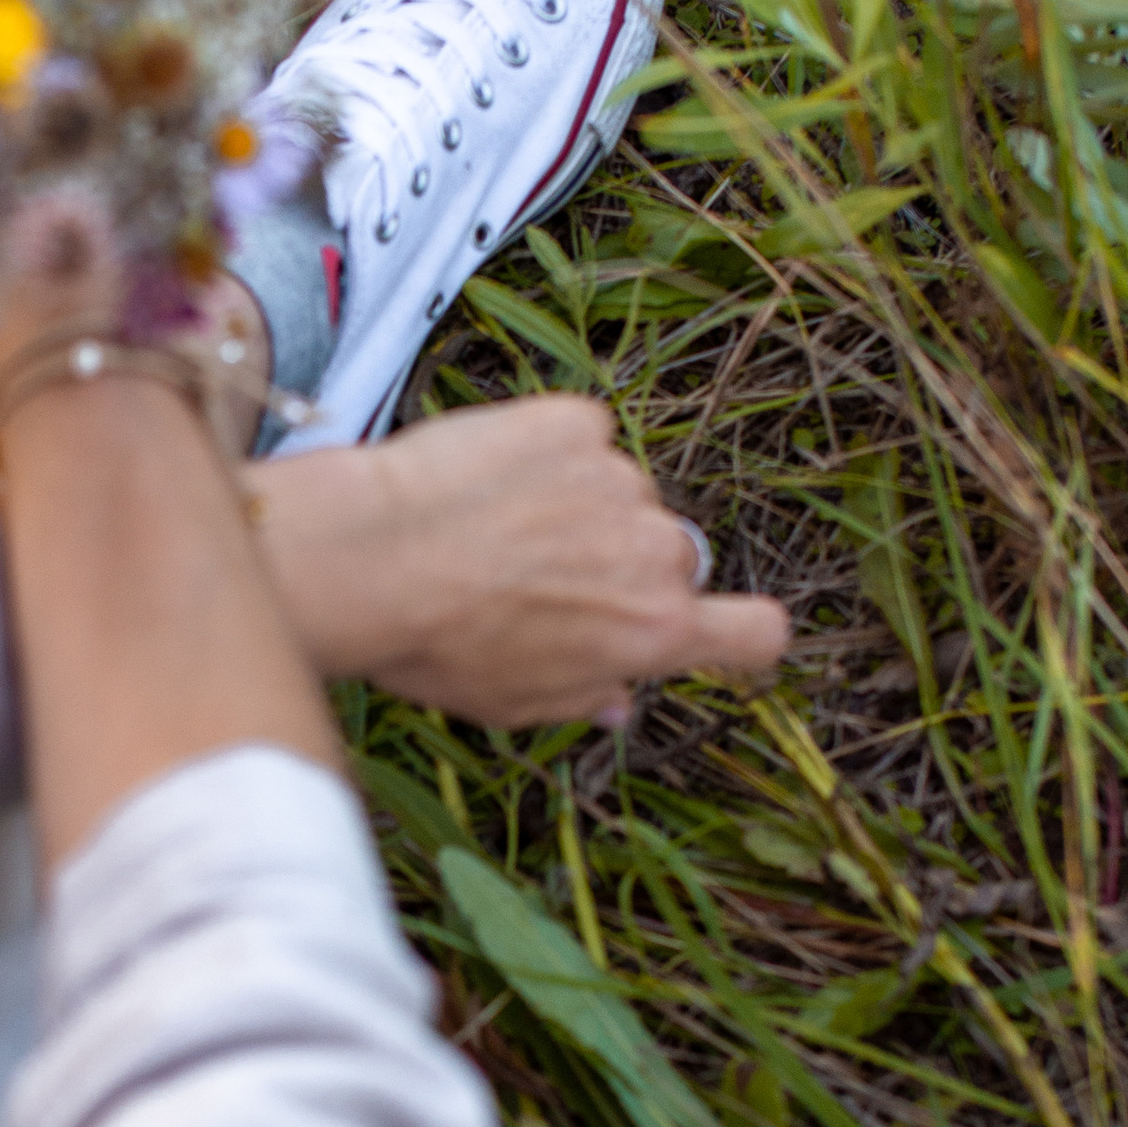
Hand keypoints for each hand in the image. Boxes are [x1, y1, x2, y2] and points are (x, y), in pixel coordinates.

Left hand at [251, 396, 787, 726]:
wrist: (370, 555)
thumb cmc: (433, 645)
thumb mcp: (508, 704)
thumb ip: (579, 697)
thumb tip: (614, 701)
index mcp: (654, 632)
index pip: (757, 632)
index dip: (744, 632)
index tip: (718, 626)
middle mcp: (657, 551)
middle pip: (675, 557)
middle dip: (626, 566)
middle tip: (545, 575)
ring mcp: (621, 479)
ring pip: (619, 495)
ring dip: (579, 506)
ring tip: (493, 527)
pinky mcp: (577, 422)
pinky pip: (577, 439)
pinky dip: (544, 453)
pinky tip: (484, 480)